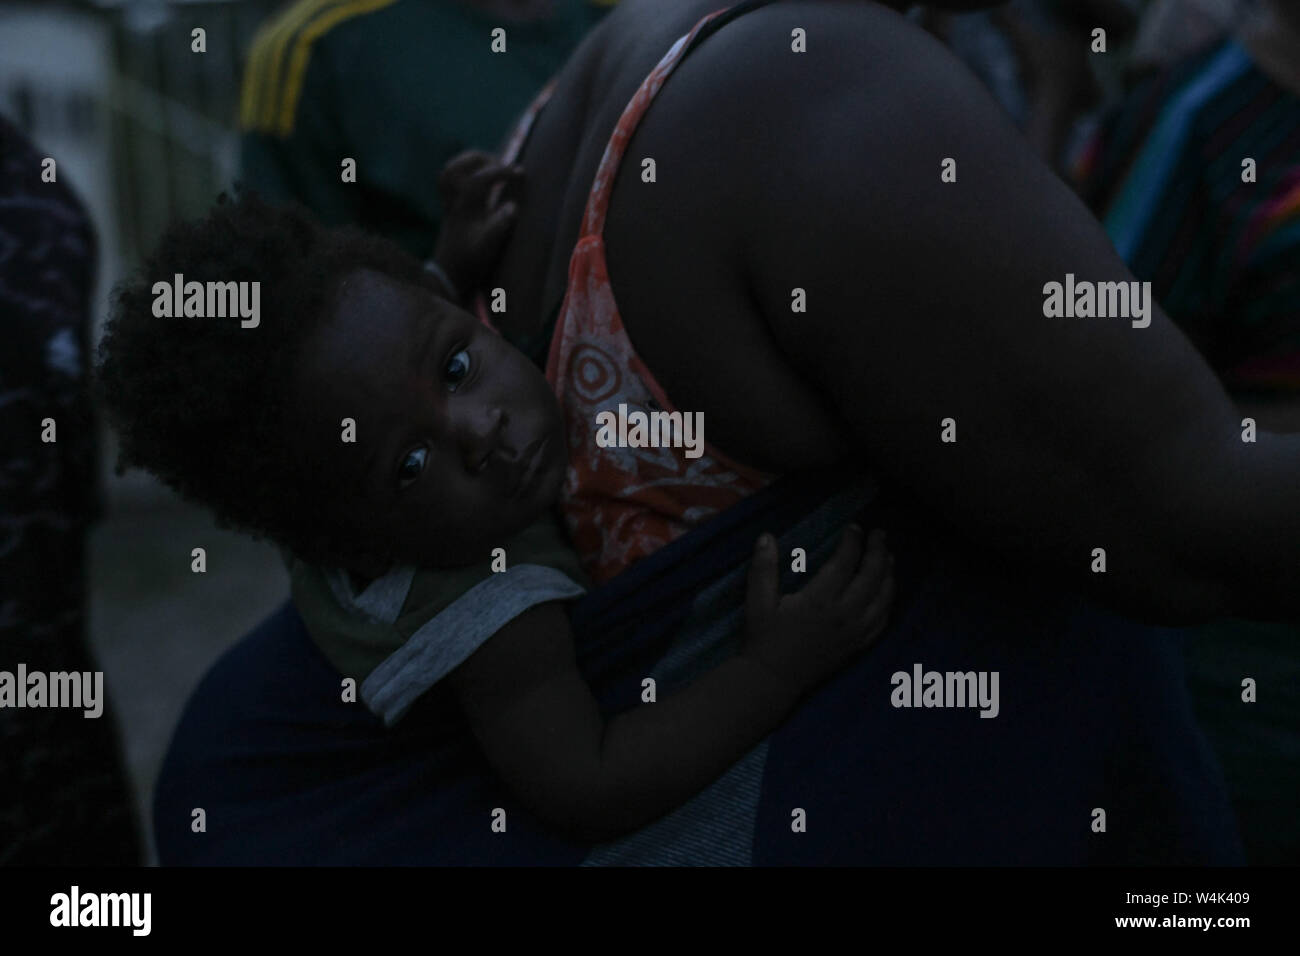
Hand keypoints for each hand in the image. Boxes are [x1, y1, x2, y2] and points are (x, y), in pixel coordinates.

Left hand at [431, 150, 524, 296]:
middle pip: (455, 169)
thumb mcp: (488, 247)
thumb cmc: (471, 261)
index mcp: (464, 207)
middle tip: (502, 165)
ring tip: (490, 165)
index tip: (520, 172)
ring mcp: (450, 204)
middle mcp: (454, 202)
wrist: (450, 276)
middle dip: (480, 160)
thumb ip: (500, 226)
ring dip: (469, 164)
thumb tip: (513, 207)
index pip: (480, 179)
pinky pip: (450, 182)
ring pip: (449, 173)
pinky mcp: (451, 208)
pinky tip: (482, 179)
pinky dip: (464, 174)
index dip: (501, 171)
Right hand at [740, 525, 893, 701]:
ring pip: (883, 598)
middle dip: (877, 551)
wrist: (773, 680)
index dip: (852, 542)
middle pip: (871, 576)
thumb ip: (763, 568)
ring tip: (888, 557)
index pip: (844, 563)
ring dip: (888, 574)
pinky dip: (888, 602)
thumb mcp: (757, 602)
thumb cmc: (764, 638)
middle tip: (879, 534)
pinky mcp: (858, 647)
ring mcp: (854, 632)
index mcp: (819, 600)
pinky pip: (883, 622)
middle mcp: (843, 615)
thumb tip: (766, 536)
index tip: (854, 528)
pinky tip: (887, 592)